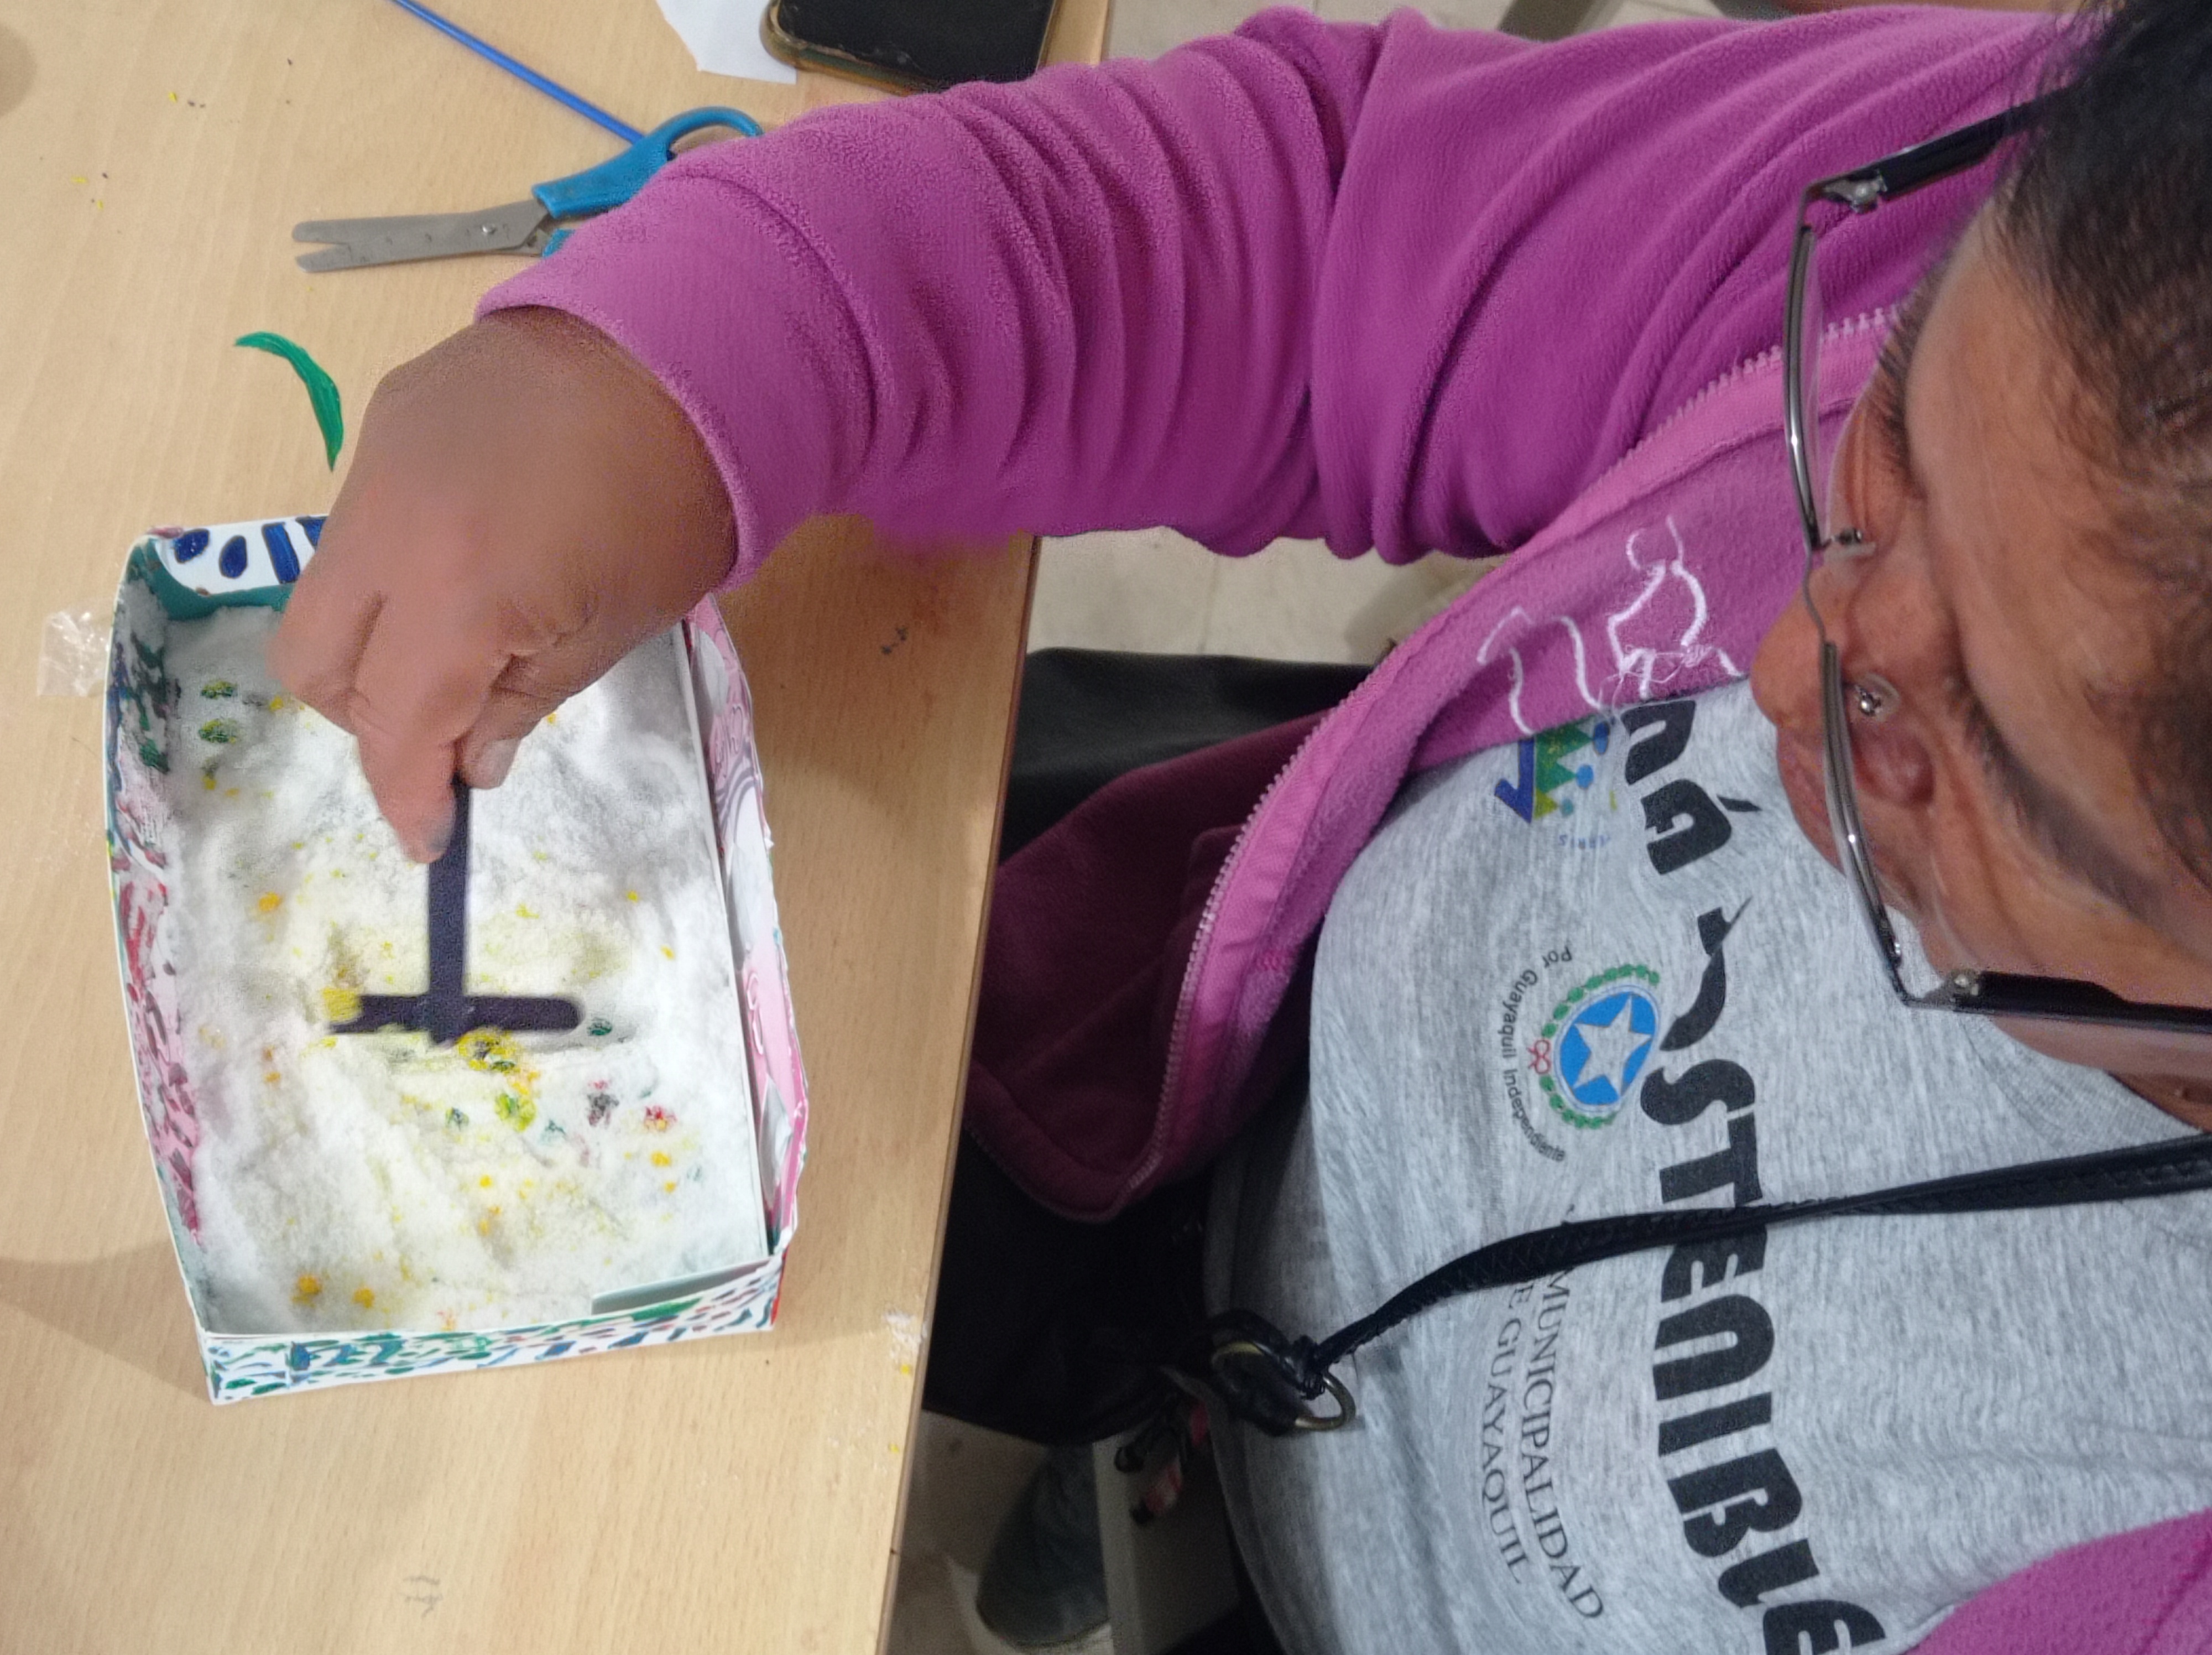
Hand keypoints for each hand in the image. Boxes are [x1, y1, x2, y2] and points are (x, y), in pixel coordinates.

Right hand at [269, 308, 735, 860]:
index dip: (405, 791)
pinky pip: (357, 521)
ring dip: (374, 643)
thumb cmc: (674, 505)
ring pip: (323, 591)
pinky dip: (392, 565)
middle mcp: (388, 529)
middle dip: (369, 719)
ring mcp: (375, 465)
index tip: (426, 838)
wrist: (689, 346)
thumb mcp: (614, 629)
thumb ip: (521, 699)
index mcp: (458, 593)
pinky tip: (467, 558)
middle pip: (316, 665)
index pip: (393, 724)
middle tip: (441, 731)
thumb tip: (466, 761)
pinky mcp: (384, 418)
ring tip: (460, 645)